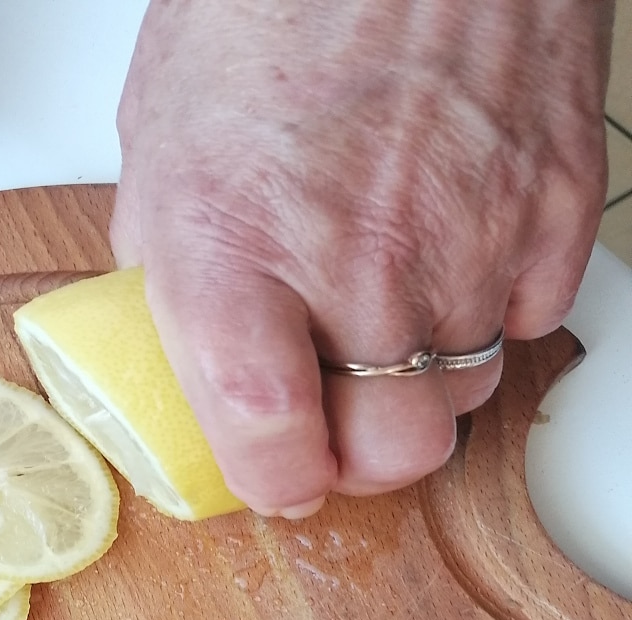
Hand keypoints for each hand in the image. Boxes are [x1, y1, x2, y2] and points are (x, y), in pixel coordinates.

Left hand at [111, 0, 613, 516]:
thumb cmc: (268, 4)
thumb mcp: (160, 153)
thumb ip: (174, 271)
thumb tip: (190, 343)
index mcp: (235, 265)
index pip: (271, 448)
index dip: (273, 482)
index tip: (274, 474)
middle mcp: (359, 272)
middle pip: (394, 455)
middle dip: (359, 456)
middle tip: (337, 421)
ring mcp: (466, 242)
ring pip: (464, 395)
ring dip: (421, 381)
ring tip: (386, 312)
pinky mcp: (547, 205)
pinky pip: (525, 320)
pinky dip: (485, 308)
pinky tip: (446, 253)